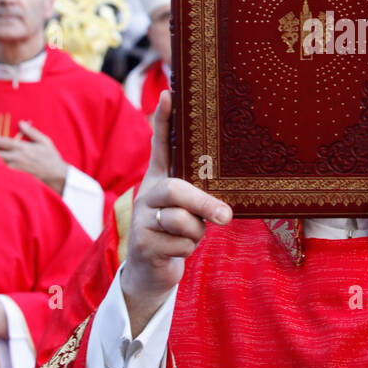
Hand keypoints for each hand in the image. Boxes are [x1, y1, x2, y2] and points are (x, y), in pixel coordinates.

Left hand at [0, 119, 68, 192]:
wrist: (55, 174)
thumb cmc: (50, 156)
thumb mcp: (44, 141)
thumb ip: (31, 132)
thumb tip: (21, 123)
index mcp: (22, 148)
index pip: (1, 142)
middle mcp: (16, 158)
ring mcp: (15, 167)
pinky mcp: (16, 173)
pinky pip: (3, 168)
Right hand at [120, 90, 231, 335]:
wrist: (151, 273)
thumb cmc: (176, 234)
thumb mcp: (186, 210)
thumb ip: (198, 196)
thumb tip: (223, 201)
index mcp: (158, 181)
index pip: (160, 145)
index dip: (163, 121)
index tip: (169, 93)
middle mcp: (146, 194)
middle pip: (176, 189)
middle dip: (204, 203)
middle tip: (226, 216)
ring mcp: (141, 219)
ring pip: (183, 221)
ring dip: (196, 234)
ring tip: (189, 237)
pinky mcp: (143, 244)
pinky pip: (181, 244)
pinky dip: (188, 250)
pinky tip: (176, 251)